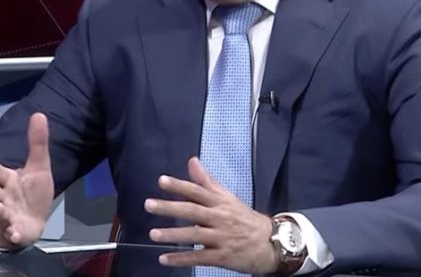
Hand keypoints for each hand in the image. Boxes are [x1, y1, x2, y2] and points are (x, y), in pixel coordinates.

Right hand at [0, 113, 54, 249]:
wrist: (33, 222)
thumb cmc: (31, 193)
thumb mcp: (39, 166)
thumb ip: (37, 143)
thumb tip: (39, 113)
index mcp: (7, 181)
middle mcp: (2, 197)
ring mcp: (6, 216)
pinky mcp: (13, 231)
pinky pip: (11, 234)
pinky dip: (11, 234)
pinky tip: (14, 234)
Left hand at [145, 157, 279, 273]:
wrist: (271, 243)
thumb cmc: (245, 219)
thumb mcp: (228, 197)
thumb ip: (207, 181)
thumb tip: (192, 161)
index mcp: (221, 202)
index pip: (198, 191)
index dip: (180, 185)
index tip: (162, 181)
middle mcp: (220, 218)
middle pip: (193, 211)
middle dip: (170, 207)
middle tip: (149, 205)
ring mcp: (221, 238)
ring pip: (194, 235)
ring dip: (173, 235)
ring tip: (153, 234)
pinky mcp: (222, 256)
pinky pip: (199, 258)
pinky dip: (181, 259)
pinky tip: (164, 258)